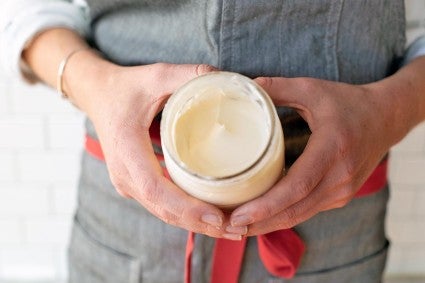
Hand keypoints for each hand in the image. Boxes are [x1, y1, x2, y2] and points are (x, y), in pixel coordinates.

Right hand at [71, 61, 230, 236]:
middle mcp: (124, 173)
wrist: (98, 95)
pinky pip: (161, 204)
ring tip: (230, 229)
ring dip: (195, 223)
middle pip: (163, 209)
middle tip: (237, 230)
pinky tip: (210, 216)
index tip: (217, 217)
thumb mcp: (156, 75)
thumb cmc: (125, 87)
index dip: (186, 207)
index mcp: (126, 149)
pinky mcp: (135, 183)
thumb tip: (230, 80)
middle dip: (199, 223)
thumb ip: (190, 75)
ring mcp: (127, 182)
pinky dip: (185, 214)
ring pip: (163, 212)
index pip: (155, 189)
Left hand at [229, 76, 406, 235]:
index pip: (297, 186)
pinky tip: (260, 218)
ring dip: (268, 224)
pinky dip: (282, 217)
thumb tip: (245, 87)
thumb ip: (278, 88)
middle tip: (228, 226)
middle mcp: (341, 177)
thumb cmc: (348, 103)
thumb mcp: (313, 89)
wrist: (385, 119)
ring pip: (299, 215)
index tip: (238, 214)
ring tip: (237, 227)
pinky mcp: (340, 196)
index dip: (266, 205)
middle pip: (294, 210)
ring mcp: (342, 190)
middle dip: (259, 222)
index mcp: (333, 148)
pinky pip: (306, 211)